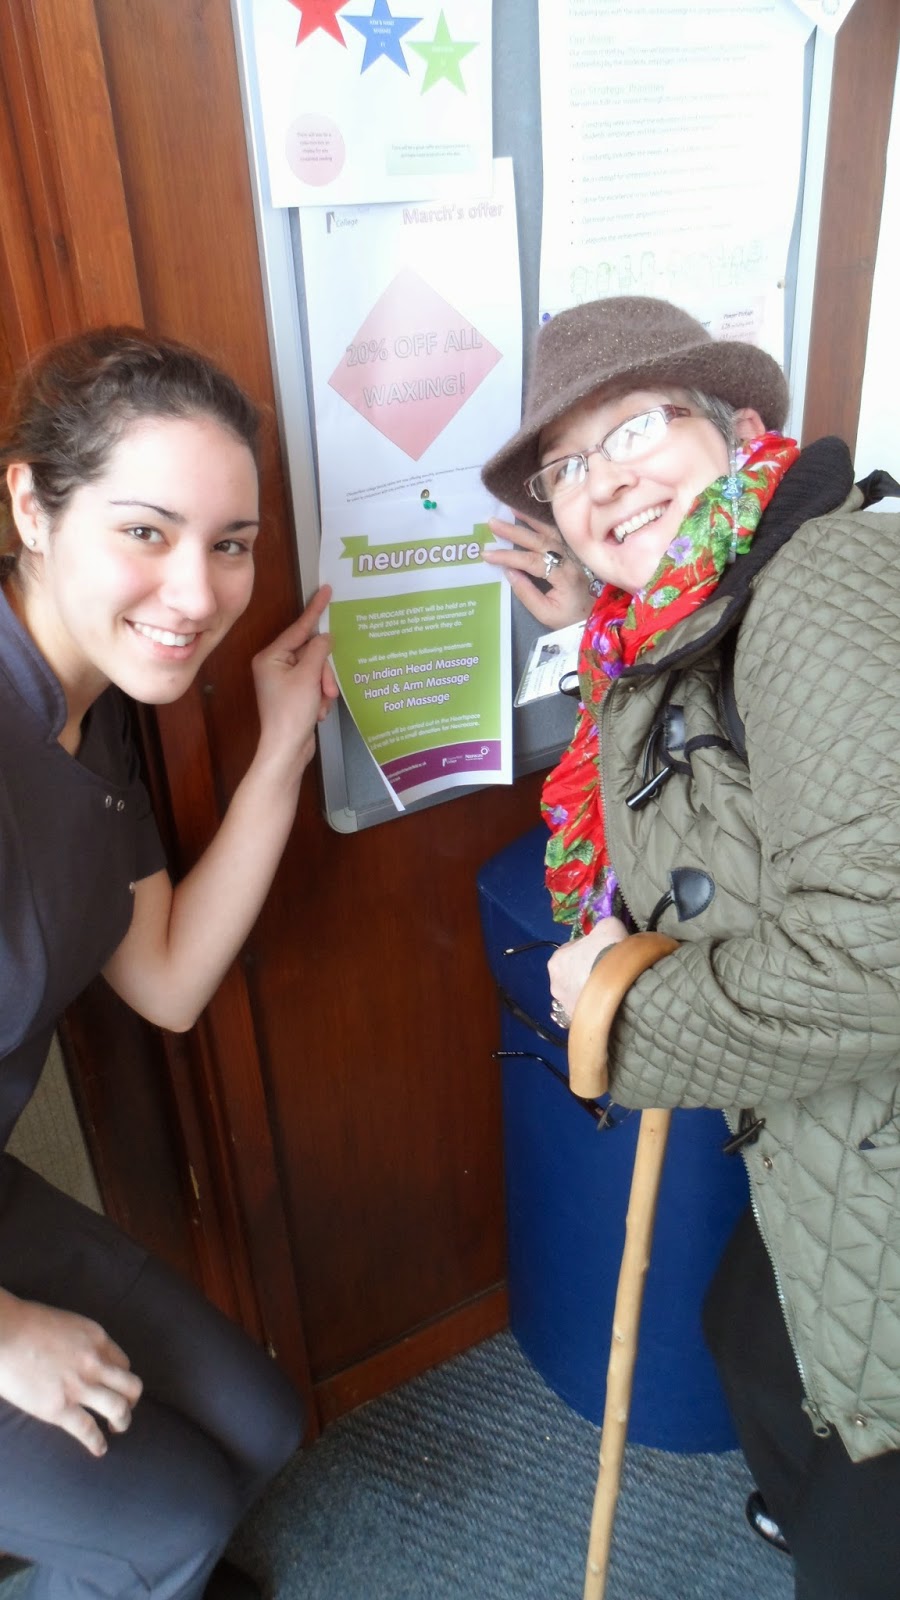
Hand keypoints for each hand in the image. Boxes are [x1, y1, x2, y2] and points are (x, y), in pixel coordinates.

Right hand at [0, 1290, 141, 1456]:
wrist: (4, 1333)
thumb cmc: (24, 1323)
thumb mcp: (66, 1324)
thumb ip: (77, 1342)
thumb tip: (75, 1356)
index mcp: (96, 1338)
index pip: (123, 1363)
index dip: (121, 1378)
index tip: (116, 1387)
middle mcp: (95, 1362)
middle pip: (131, 1386)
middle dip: (131, 1401)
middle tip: (124, 1409)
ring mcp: (79, 1386)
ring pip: (118, 1409)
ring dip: (122, 1422)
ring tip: (116, 1428)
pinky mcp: (59, 1408)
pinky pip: (88, 1430)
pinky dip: (97, 1442)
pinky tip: (99, 1449)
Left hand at [252, 585, 338, 781]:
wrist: (287, 749)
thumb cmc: (291, 713)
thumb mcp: (309, 677)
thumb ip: (319, 651)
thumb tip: (326, 636)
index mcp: (270, 656)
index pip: (298, 628)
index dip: (315, 610)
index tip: (326, 590)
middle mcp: (274, 665)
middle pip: (311, 652)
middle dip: (323, 671)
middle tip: (327, 689)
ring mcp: (283, 680)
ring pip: (317, 669)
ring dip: (324, 685)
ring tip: (322, 703)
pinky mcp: (293, 694)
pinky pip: (315, 683)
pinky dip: (321, 696)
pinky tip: (318, 710)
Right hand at [484, 512, 593, 627]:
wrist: (597, 615)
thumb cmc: (570, 618)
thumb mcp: (546, 613)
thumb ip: (526, 593)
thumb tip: (508, 572)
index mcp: (563, 576)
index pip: (532, 561)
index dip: (508, 557)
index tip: (488, 554)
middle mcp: (569, 559)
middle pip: (539, 541)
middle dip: (514, 532)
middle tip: (492, 523)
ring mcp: (572, 553)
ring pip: (549, 532)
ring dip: (529, 520)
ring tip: (511, 509)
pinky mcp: (572, 551)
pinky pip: (556, 533)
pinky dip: (542, 523)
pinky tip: (530, 515)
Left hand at [548, 917, 628, 1019]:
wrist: (622, 983)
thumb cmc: (610, 951)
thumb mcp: (608, 925)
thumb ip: (601, 927)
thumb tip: (603, 931)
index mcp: (556, 960)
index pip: (570, 951)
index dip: (586, 949)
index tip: (600, 950)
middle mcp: (555, 985)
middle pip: (571, 975)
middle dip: (584, 972)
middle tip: (605, 970)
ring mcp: (566, 1006)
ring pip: (577, 995)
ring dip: (588, 992)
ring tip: (608, 989)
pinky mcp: (580, 1022)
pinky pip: (587, 1012)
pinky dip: (595, 1008)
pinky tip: (609, 1004)